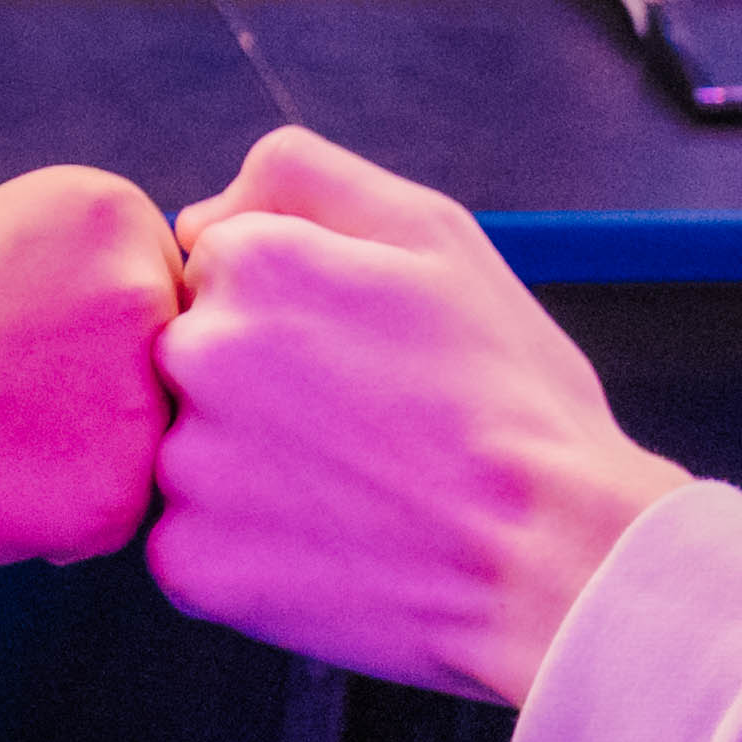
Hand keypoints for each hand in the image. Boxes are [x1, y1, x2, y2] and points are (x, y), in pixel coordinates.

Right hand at [0, 165, 179, 570]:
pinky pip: (117, 505)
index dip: (89, 313)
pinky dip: (65, 510)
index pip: (151, 268)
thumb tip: (93, 258)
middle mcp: (145, 294)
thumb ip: (47, 227)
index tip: (27, 337)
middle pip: (165, 348)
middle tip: (12, 394)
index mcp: (110, 213)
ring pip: (148, 431)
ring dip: (92, 444)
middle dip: (106, 374)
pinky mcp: (120, 494)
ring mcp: (141, 399)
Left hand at [150, 130, 694, 703]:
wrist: (554, 558)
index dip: (296, 313)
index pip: (220, 272)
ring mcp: (186, 464)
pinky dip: (245, 551)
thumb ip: (298, 177)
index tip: (363, 359)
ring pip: (190, 451)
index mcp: (251, 263)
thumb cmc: (506, 392)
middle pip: (194, 359)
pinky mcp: (189, 564)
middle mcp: (196, 353)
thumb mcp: (432, 233)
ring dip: (248, 470)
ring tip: (353, 492)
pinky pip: (190, 542)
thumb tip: (193, 220)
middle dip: (260, 386)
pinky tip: (328, 550)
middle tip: (362, 430)